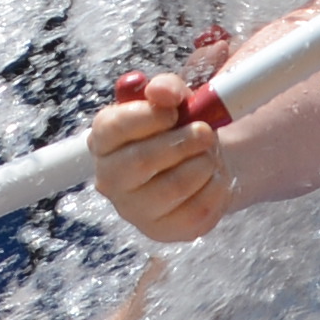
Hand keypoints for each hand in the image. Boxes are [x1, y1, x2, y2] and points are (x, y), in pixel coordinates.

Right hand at [90, 66, 234, 247]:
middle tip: (205, 131)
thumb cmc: (177, 129)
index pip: (112, 128)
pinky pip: (197, 209)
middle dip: (182, 142)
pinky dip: (216, 186)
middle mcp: (110, 179)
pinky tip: (214, 176)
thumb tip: (161, 93)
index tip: (174, 111)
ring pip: (173, 187)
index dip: (148, 116)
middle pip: (141, 161)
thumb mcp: (173, 99)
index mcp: (103, 141)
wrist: (197, 164)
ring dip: (202, 163)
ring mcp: (135, 209)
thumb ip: (166, 89)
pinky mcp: (164, 231)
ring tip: (209, 153)